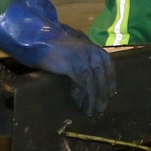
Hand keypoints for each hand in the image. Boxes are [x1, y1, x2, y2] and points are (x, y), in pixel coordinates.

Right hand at [0, 0, 115, 115]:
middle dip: (103, 94)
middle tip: (101, 108)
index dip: (111, 81)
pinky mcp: (73, 65)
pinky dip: (79, 96)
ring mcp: (83, 58)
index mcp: (95, 48)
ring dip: (91, 99)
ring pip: (92, 83)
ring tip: (89, 111)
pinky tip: (78, 103)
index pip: (108, 67)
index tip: (112, 94)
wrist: (39, 39)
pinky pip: (80, 84)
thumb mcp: (77, 48)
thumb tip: (93, 75)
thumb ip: (86, 57)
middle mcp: (92, 53)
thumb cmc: (56, 45)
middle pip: (102, 77)